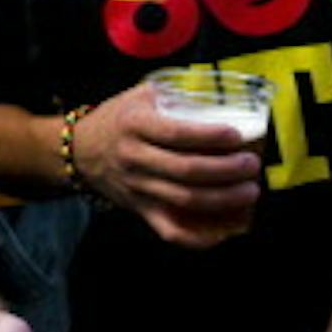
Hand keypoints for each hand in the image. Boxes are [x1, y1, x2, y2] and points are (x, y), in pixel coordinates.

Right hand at [69, 83, 261, 246]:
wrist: (79, 150)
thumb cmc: (118, 120)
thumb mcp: (137, 97)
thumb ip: (173, 93)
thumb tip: (222, 94)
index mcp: (134, 125)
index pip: (177, 133)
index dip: (211, 136)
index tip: (237, 135)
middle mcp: (133, 157)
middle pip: (187, 170)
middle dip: (228, 170)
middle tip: (251, 164)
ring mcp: (136, 187)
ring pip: (185, 200)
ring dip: (225, 198)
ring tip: (250, 190)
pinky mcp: (140, 209)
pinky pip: (171, 231)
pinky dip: (199, 237)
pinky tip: (225, 230)